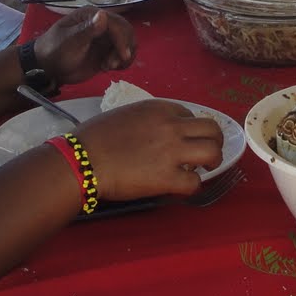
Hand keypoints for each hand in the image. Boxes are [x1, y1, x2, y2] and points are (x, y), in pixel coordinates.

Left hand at [32, 9, 135, 86]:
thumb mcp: (70, 42)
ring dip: (123, 56)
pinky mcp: (106, 52)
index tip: (123, 55)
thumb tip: (103, 15)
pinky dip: (122, 62)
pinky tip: (110, 68)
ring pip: (127, 43)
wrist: (48, 68)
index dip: (122, 39)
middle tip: (113, 64)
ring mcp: (105, 38)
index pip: (116, 23)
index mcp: (92, 16)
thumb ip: (87, 29)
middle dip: (124, 48)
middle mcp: (101, 24)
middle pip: (126, 32)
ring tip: (108, 67)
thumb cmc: (55, 51)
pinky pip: (122, 54)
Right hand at [76, 101, 223, 201]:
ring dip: (213, 161)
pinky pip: (195, 183)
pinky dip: (193, 186)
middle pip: (212, 129)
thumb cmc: (93, 137)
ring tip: (205, 169)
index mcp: (159, 109)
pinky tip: (182, 186)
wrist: (81, 159)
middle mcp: (171, 126)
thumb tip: (155, 134)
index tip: (185, 140)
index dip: (191, 129)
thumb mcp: (125, 114)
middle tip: (207, 154)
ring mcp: (171, 151)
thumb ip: (147, 121)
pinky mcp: (167, 177)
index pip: (190, 115)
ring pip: (213, 152)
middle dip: (214, 141)